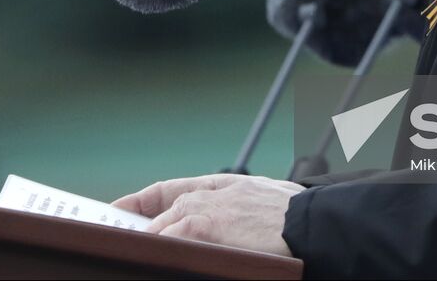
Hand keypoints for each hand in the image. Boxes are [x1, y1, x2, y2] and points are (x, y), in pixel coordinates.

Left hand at [112, 173, 303, 256]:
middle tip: (121, 235)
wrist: (316, 221)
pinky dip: (161, 243)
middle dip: (143, 222)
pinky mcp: (208, 225)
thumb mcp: (265, 204)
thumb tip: (233, 226)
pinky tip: (154, 252)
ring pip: (167, 220)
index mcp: (228, 184)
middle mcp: (215, 191)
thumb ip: (240, 210)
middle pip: (166, 204)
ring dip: (151, 236)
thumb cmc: (300, 217)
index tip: (122, 208)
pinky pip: (173, 235)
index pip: (174, 188)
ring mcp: (210, 207)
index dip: (145, 199)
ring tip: (133, 249)